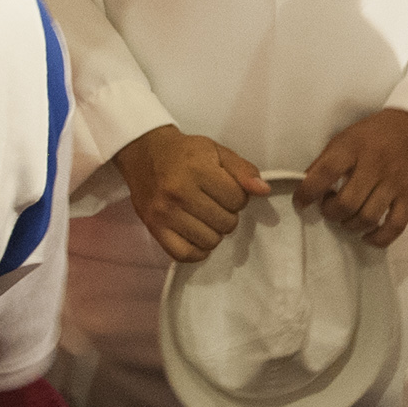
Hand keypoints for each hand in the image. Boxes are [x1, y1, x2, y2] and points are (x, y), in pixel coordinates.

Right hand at [114, 125, 269, 262]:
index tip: (226, 189)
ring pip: (209, 241)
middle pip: (226, 222)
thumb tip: (263, 190)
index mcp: (197, 170)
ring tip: (206, 216)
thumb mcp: (217, 151)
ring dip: (214, 231)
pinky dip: (197, 250)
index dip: (238, 195)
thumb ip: (243, 170)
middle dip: (228, 214)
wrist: (145, 152)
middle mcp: (179, 193)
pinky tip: (197, 234)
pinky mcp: (154, 229)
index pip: (237, 199)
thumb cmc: (185, 152)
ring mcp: (164, 214)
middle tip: (215, 202)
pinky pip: (184, 254)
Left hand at [294, 108, 407, 246]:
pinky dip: (379, 238)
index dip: (307, 193)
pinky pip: (395, 225)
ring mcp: (394, 182)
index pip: (324, 173)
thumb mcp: (348, 136)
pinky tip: (368, 236)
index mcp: (353, 147)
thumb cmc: (378, 131)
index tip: (301, 203)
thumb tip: (308, 186)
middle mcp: (373, 165)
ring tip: (347, 220)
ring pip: (368, 217)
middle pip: (346, 203)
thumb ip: (328, 160)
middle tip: (330, 209)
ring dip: (351, 225)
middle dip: (331, 213)